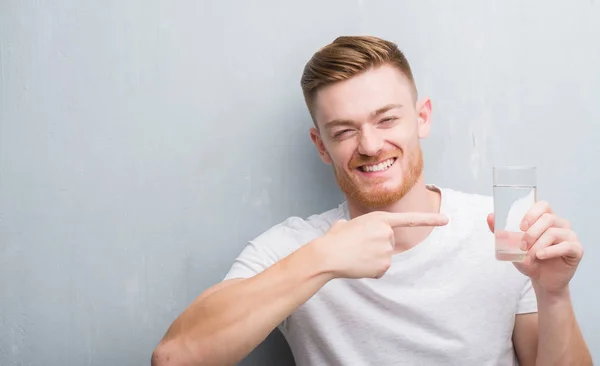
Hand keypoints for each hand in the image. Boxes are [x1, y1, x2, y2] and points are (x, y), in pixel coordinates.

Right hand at [319, 211, 447, 278]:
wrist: (328, 255)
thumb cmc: (334, 239)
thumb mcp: (345, 224)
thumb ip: (355, 227)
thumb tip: (347, 230)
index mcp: (380, 218)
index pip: (410, 219)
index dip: (430, 219)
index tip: (446, 220)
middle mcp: (388, 233)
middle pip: (389, 242)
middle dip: (375, 245)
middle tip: (357, 246)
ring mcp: (387, 250)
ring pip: (384, 256)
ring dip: (372, 258)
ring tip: (355, 255)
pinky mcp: (385, 265)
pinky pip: (380, 269)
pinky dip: (371, 269)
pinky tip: (359, 265)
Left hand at [487, 201, 583, 295]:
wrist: (542, 280)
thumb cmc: (530, 260)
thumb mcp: (512, 246)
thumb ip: (502, 232)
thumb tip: (490, 217)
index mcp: (546, 219)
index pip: (543, 205)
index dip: (532, 213)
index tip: (521, 226)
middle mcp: (560, 224)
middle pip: (548, 219)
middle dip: (531, 233)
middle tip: (521, 246)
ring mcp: (570, 236)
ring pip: (553, 233)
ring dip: (537, 245)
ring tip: (528, 257)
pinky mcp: (577, 249)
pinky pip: (565, 246)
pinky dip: (550, 251)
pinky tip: (540, 256)